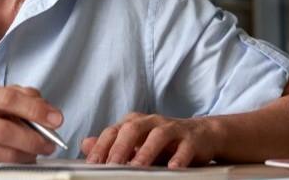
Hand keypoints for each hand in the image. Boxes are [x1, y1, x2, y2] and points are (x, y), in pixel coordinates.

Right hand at [0, 84, 63, 165]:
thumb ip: (25, 97)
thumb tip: (49, 112)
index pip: (9, 99)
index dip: (35, 109)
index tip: (56, 119)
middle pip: (5, 130)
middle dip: (34, 138)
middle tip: (50, 142)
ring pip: (6, 153)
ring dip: (29, 153)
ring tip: (41, 150)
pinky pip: (2, 164)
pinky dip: (19, 161)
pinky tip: (25, 155)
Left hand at [80, 113, 218, 167]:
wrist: (203, 135)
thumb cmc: (165, 142)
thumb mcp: (137, 143)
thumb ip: (112, 145)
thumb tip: (85, 144)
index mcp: (135, 122)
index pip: (113, 131)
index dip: (101, 147)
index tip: (92, 163)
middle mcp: (152, 122)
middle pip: (132, 129)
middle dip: (119, 148)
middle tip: (110, 166)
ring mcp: (173, 129)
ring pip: (158, 136)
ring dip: (146, 152)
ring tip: (136, 167)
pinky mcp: (192, 139)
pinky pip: (185, 147)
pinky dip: (179, 157)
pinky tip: (173, 168)